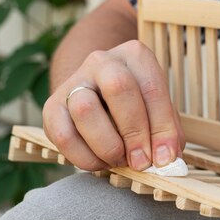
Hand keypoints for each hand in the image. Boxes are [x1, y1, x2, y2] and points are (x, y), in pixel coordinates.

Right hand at [42, 40, 184, 170]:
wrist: (96, 95)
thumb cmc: (135, 106)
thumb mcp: (157, 111)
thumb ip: (167, 133)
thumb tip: (167, 161)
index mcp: (135, 56)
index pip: (152, 88)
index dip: (161, 127)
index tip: (165, 158)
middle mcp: (103, 61)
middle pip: (118, 88)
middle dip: (134, 132)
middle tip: (141, 161)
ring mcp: (74, 81)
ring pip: (85, 109)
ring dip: (107, 145)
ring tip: (119, 160)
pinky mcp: (52, 106)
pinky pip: (63, 135)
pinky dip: (84, 157)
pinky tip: (100, 162)